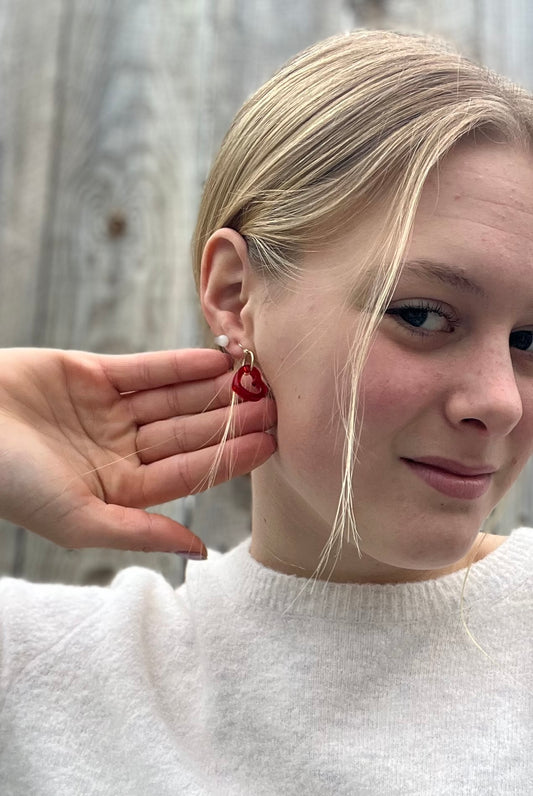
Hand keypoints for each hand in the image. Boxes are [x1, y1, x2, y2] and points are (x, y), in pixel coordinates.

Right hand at [0, 348, 275, 557]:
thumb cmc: (11, 484)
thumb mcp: (79, 520)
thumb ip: (140, 533)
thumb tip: (198, 550)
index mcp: (122, 489)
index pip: (190, 471)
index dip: (230, 455)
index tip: (271, 439)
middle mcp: (121, 450)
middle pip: (189, 432)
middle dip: (231, 418)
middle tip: (275, 401)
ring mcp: (109, 411)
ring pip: (174, 399)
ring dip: (213, 388)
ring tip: (254, 375)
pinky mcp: (93, 374)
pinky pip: (146, 369)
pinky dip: (180, 364)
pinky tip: (215, 358)